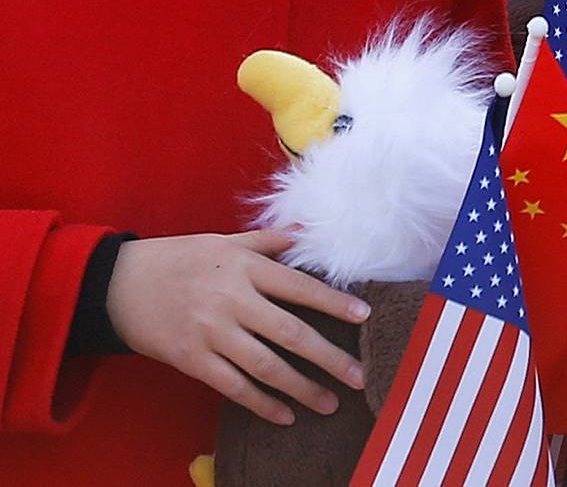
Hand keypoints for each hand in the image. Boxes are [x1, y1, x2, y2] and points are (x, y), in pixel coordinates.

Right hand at [106, 230, 369, 425]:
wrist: (121, 284)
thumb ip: (268, 241)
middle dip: (329, 356)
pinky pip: (232, 386)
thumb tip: (306, 233)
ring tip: (329, 402)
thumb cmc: (180, 258)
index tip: (365, 316)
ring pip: (265, 366)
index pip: (300, 286)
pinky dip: (260, 403)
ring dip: (301, 387)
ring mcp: (211, 332)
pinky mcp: (191, 360)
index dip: (334, 302)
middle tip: (359, 375)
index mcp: (245, 267)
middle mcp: (233, 299)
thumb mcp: (224, 241)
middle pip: (290, 332)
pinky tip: (284, 415)